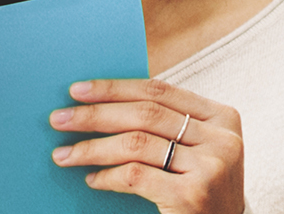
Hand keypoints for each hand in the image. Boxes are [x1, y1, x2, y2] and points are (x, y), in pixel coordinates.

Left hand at [51, 79, 243, 213]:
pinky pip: (135, 175)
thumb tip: (104, 105)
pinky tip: (92, 179)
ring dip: (92, 148)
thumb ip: (167, 129)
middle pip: (144, 114)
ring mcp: (211, 167)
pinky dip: (107, 176)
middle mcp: (222, 139)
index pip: (160, 91)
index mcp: (223, 119)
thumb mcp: (196, 154)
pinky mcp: (193, 195)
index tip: (78, 90)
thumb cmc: (201, 196)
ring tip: (64, 154)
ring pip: (136, 143)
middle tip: (59, 119)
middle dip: (95, 115)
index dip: (115, 88)